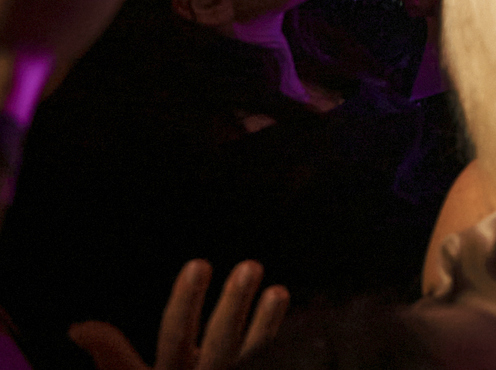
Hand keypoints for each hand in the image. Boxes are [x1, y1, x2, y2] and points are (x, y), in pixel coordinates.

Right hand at [69, 259, 287, 369]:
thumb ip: (111, 356)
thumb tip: (78, 328)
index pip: (176, 337)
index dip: (185, 303)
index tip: (198, 263)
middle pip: (221, 345)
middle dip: (234, 307)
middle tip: (250, 265)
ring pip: (252, 354)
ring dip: (266, 322)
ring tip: (278, 291)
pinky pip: (274, 363)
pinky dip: (284, 341)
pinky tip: (289, 312)